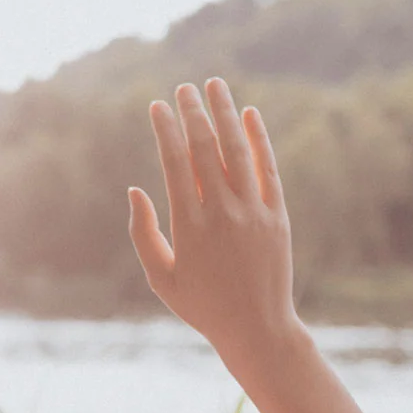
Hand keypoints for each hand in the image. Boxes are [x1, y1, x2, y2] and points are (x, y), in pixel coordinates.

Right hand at [128, 79, 300, 367]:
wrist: (255, 327)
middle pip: (205, 147)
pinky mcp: (277, 215)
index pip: (175, 162)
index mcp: (188, 226)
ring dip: (225, 112)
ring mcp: (253, 211)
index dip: (165, 129)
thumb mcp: (161, 278)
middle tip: (183, 87)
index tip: (156, 106)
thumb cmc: (201, 306)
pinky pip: (267, 168)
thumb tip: (135, 190)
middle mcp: (221, 212)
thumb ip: (143, 234)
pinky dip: (258, 138)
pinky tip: (250, 114)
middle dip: (192, 112)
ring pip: (237, 149)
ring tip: (215, 85)